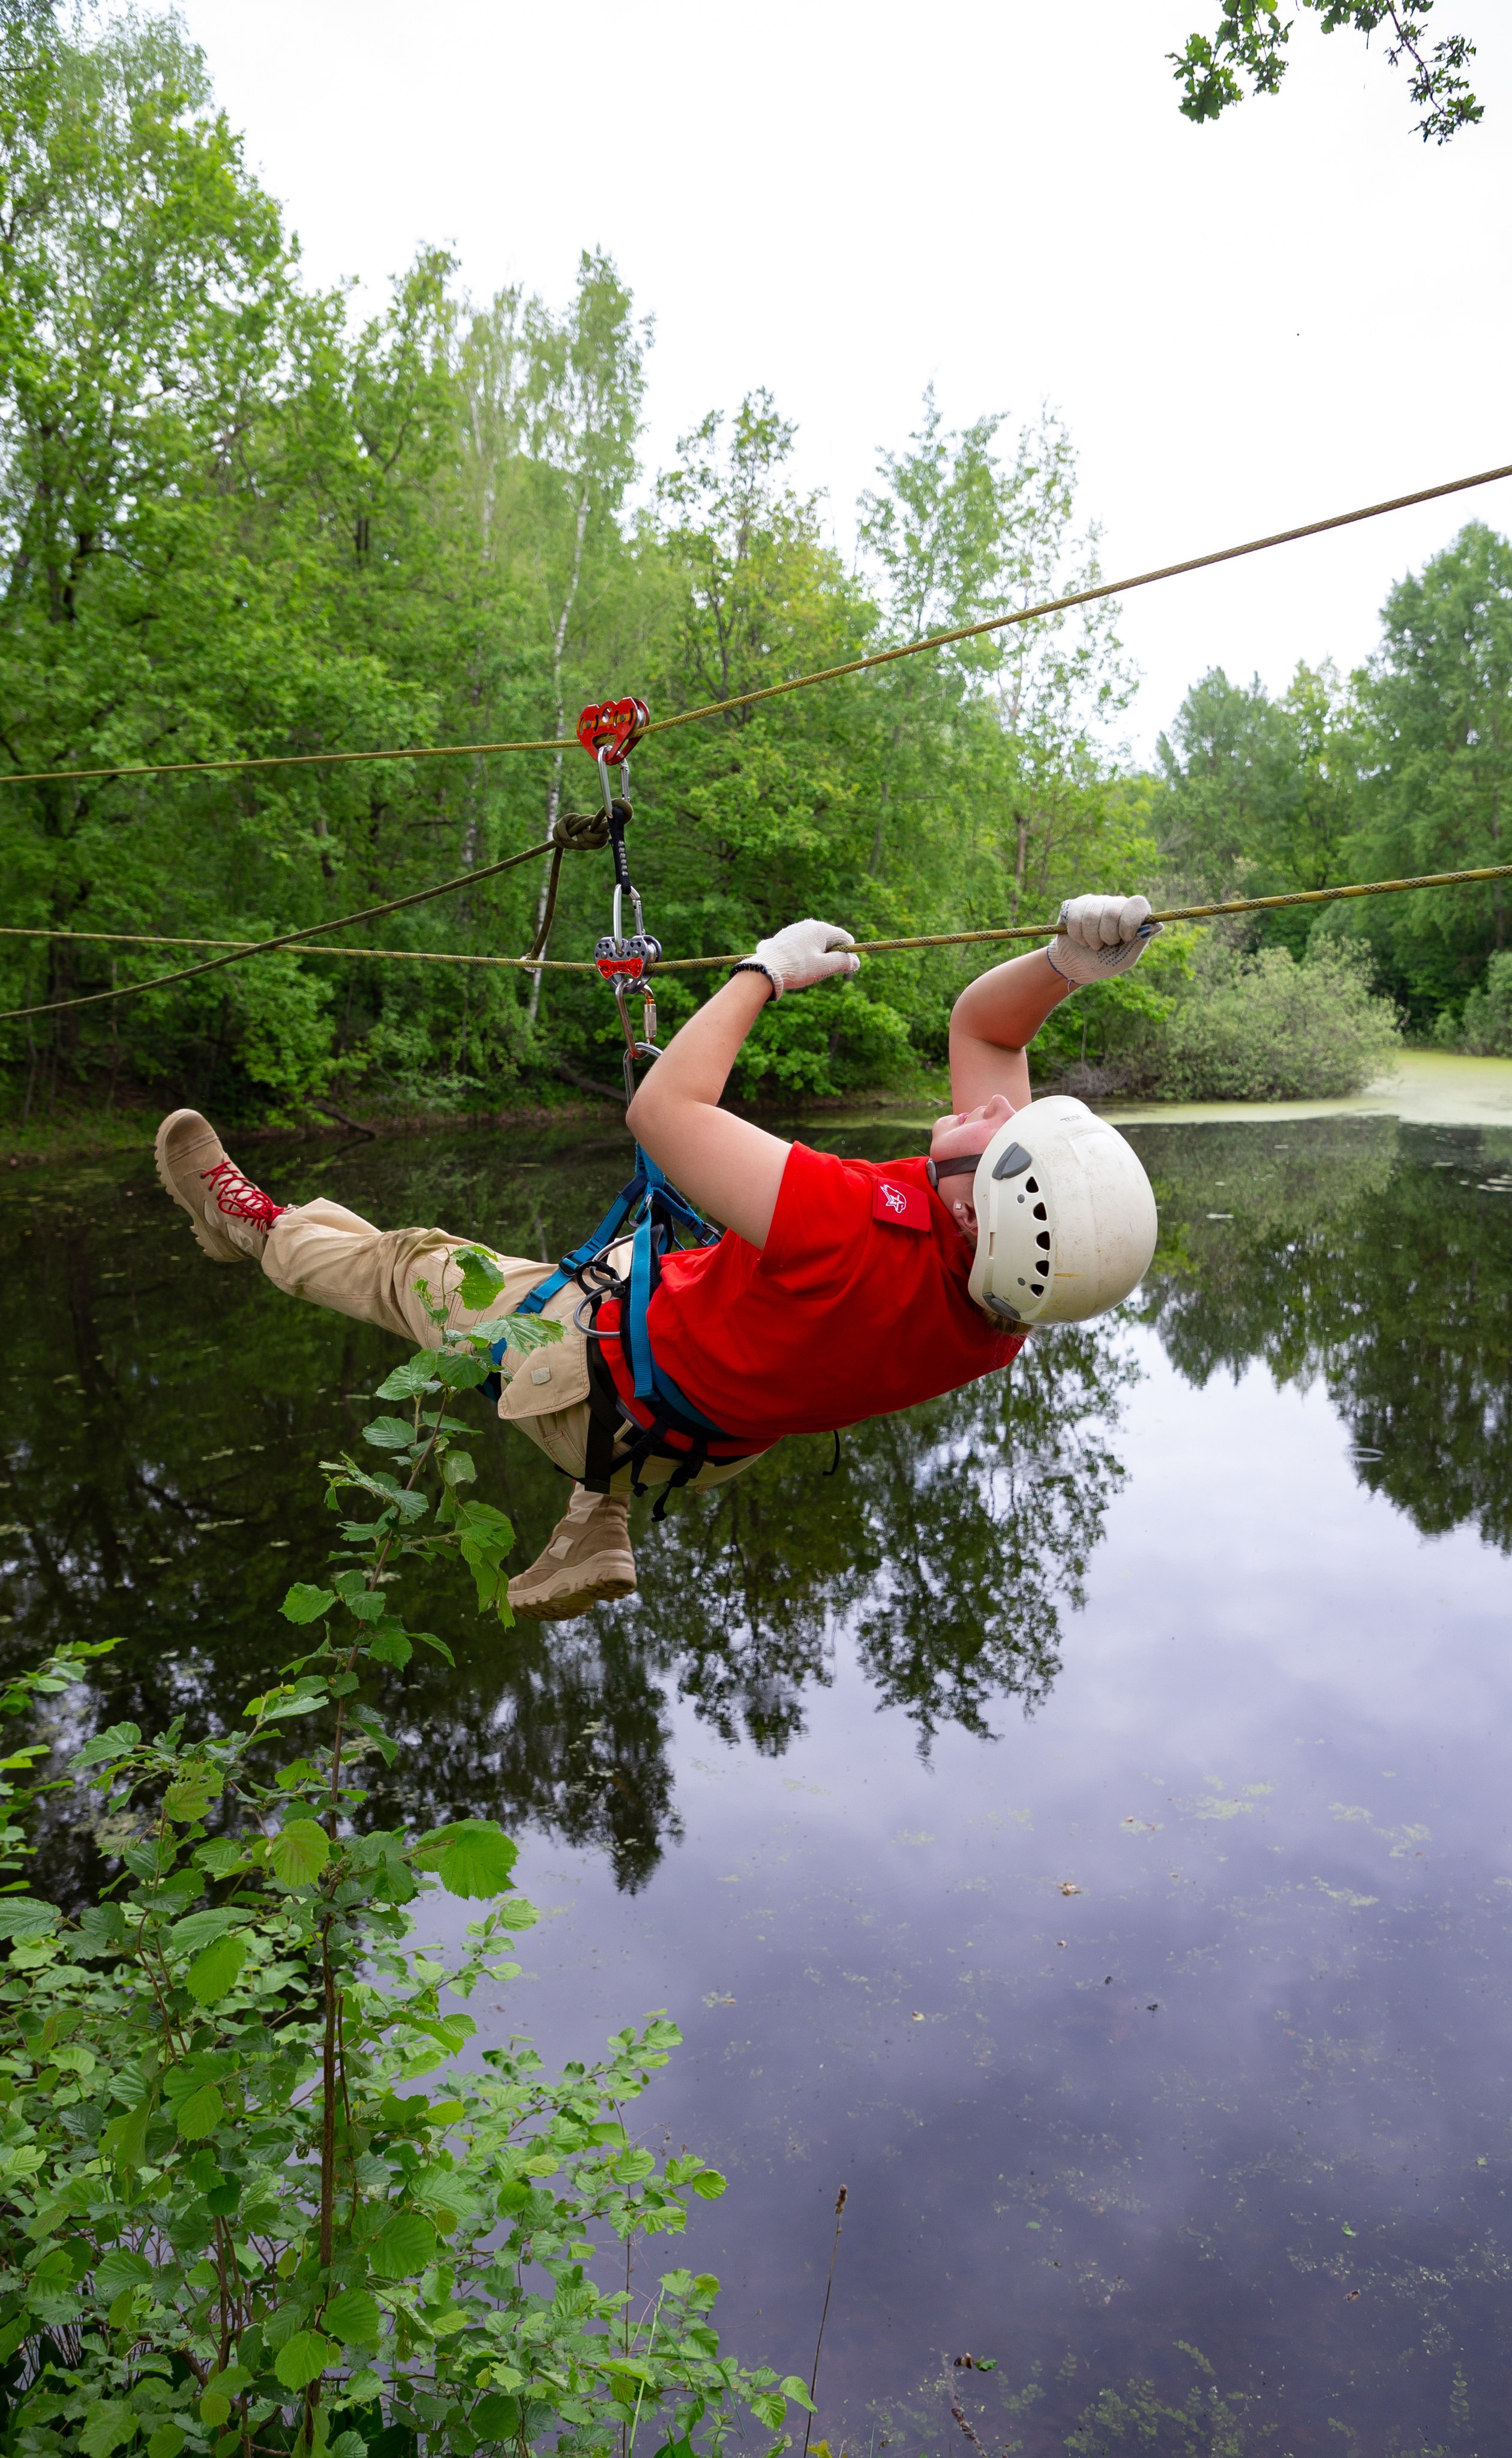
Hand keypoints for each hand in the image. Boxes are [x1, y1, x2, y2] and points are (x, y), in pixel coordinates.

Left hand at [737, 918, 859, 1001]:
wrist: (765, 970)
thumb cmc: (798, 968)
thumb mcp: (824, 967)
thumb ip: (843, 962)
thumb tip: (855, 961)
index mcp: (821, 929)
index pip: (845, 938)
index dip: (848, 954)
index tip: (842, 968)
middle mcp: (807, 925)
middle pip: (828, 940)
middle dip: (829, 956)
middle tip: (820, 971)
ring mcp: (792, 931)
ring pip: (811, 944)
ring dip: (812, 956)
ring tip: (803, 970)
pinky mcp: (780, 938)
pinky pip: (795, 947)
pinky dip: (796, 956)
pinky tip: (789, 965)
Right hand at [1046, 893, 1162, 986]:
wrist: (1077, 967)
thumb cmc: (1105, 962)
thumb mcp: (1125, 958)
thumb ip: (1140, 941)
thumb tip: (1158, 925)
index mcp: (1131, 915)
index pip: (1138, 903)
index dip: (1130, 921)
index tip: (1125, 938)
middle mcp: (1115, 905)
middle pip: (1113, 910)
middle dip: (1108, 934)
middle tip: (1106, 945)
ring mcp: (1095, 902)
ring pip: (1092, 914)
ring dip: (1091, 937)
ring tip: (1093, 945)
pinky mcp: (1075, 905)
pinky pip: (1075, 915)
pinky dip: (1077, 934)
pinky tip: (1080, 939)